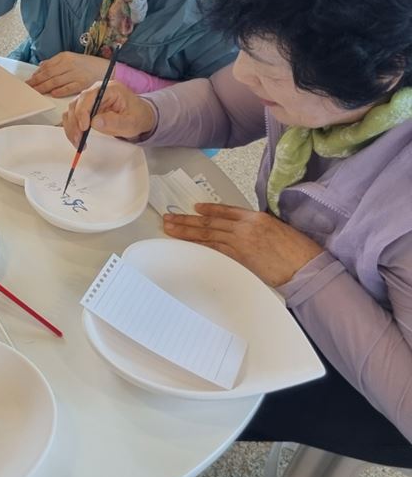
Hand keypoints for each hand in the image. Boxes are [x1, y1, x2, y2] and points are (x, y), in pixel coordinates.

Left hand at [27, 52, 111, 97]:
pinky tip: (53, 94)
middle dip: (37, 82)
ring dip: (44, 87)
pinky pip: (69, 88)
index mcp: (65, 57)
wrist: (107, 68)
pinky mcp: (82, 83)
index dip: (36, 74)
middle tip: (28, 88)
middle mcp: (69, 64)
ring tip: (36, 92)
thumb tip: (41, 66)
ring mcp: (76, 74)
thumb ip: (55, 62)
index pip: (47, 66)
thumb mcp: (70, 59)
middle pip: (49, 74)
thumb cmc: (87, 65)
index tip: (29, 80)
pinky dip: (60, 91)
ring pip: (56, 81)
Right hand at [61, 80, 155, 145]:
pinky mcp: (85, 109)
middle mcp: (96, 91)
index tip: (84, 127)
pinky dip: (72, 129)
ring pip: (71, 111)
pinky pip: (72, 117)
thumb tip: (95, 122)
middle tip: (79, 139)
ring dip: (71, 128)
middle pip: (76, 103)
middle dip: (75, 123)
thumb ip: (115, 122)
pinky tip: (77, 139)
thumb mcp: (132, 122)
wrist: (139, 116)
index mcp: (109, 89)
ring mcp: (89, 100)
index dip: (83, 111)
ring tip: (79, 142)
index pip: (89, 96)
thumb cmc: (137, 116)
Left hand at [163, 204, 323, 287]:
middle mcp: (246, 226)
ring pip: (207, 233)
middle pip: (210, 221)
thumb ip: (259, 228)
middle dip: (187, 220)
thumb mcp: (279, 230)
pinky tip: (188, 242)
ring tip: (169, 228)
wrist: (308, 268)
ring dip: (186, 231)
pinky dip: (200, 244)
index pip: (226, 210)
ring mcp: (241, 241)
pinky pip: (214, 248)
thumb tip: (245, 232)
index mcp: (257, 217)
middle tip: (168, 218)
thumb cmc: (299, 252)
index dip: (209, 209)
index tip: (194, 208)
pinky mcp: (240, 256)